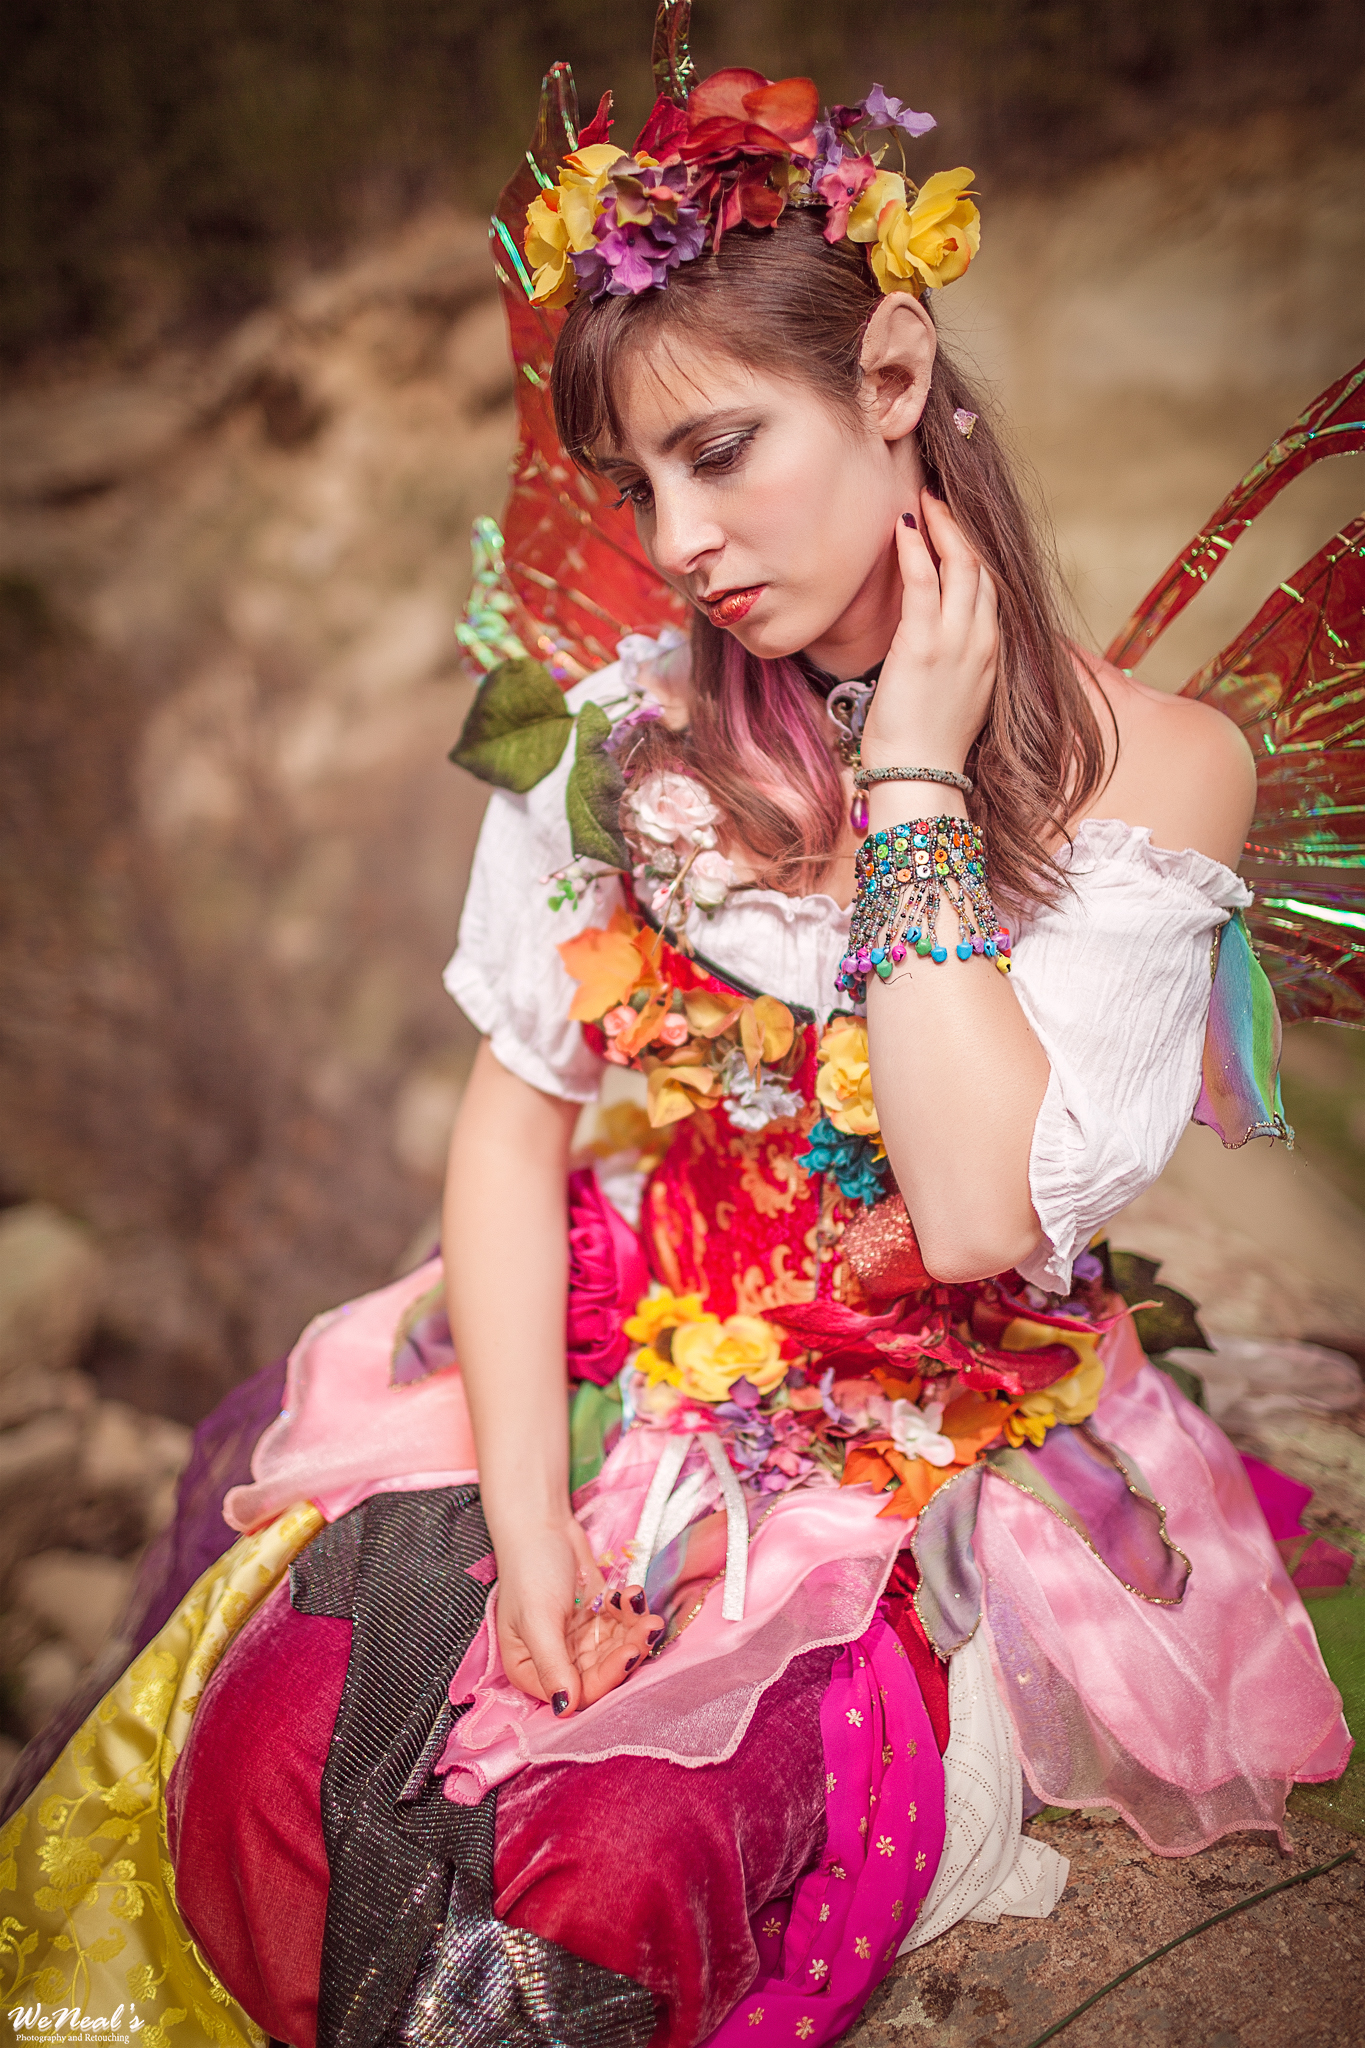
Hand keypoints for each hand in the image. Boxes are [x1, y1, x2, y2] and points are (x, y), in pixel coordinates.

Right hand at [494, 1514, 662, 1713]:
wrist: (541, 1524)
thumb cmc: (529, 1570)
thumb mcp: (537, 1620)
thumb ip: (552, 1665)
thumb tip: (564, 1709)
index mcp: (530, 1670)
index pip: (577, 1691)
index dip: (606, 1677)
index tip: (630, 1654)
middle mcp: (557, 1661)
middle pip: (602, 1672)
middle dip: (628, 1650)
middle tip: (650, 1627)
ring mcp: (579, 1640)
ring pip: (617, 1649)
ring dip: (634, 1629)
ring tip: (643, 1606)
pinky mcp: (597, 1619)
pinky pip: (621, 1626)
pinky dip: (630, 1611)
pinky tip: (630, 1592)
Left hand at [858, 490, 998, 776]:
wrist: (920, 776)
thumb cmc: (928, 744)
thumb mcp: (955, 695)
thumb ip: (954, 661)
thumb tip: (935, 642)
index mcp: (992, 653)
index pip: (991, 586)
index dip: (974, 550)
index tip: (956, 525)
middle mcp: (983, 640)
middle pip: (982, 567)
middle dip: (961, 527)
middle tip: (938, 497)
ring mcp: (957, 641)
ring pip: (961, 566)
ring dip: (942, 527)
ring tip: (923, 499)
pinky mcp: (925, 645)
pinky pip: (924, 583)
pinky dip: (915, 550)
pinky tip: (903, 527)